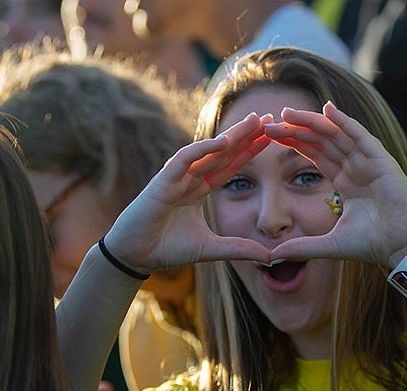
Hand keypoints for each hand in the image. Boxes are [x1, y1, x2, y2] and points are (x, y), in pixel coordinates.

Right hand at [103, 113, 274, 272]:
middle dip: (246, 135)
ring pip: (207, 151)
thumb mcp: (211, 249)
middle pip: (223, 152)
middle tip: (269, 117)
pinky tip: (223, 142)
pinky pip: (184, 160)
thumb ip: (239, 249)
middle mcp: (189, 178)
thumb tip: (270, 257)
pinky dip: (202, 150)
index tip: (271, 136)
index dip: (250, 150)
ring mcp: (175, 177)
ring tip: (253, 122)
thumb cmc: (167, 248)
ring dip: (231, 135)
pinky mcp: (161, 182)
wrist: (135, 256)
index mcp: (200, 188)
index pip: (230, 164)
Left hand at [264, 102, 406, 267]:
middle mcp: (356, 167)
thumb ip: (302, 247)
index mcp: (346, 182)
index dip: (294, 144)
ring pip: (336, 134)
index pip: (315, 155)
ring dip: (312, 122)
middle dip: (296, 130)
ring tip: (288, 112)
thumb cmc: (373, 244)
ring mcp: (369, 162)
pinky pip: (360, 136)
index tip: (271, 136)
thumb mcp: (330, 244)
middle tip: (270, 123)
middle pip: (322, 141)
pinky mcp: (382, 161)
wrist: (403, 247)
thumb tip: (273, 256)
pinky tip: (327, 109)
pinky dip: (345, 122)